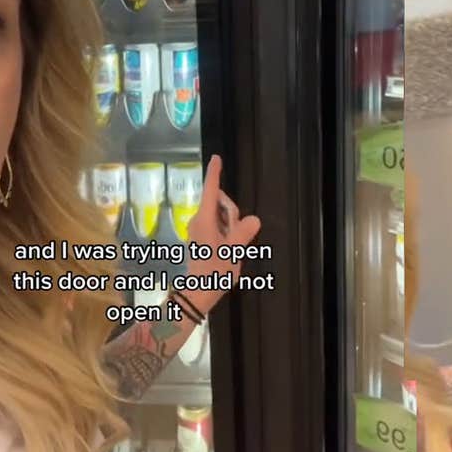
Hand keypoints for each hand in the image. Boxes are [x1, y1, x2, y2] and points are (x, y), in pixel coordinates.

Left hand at [182, 155, 262, 312]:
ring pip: (220, 214)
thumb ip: (243, 232)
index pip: (210, 190)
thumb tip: (253, 219)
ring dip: (231, 224)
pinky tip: (228, 248)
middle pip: (219, 202)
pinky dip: (226, 231)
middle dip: (233, 212)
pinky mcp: (200, 237)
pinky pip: (217, 224)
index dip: (214, 174)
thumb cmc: (213, 272)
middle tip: (236, 235)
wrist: (198, 293)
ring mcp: (198, 229)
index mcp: (205, 220)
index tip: (216, 158)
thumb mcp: (233, 251)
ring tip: (232, 245)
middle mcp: (198, 220)